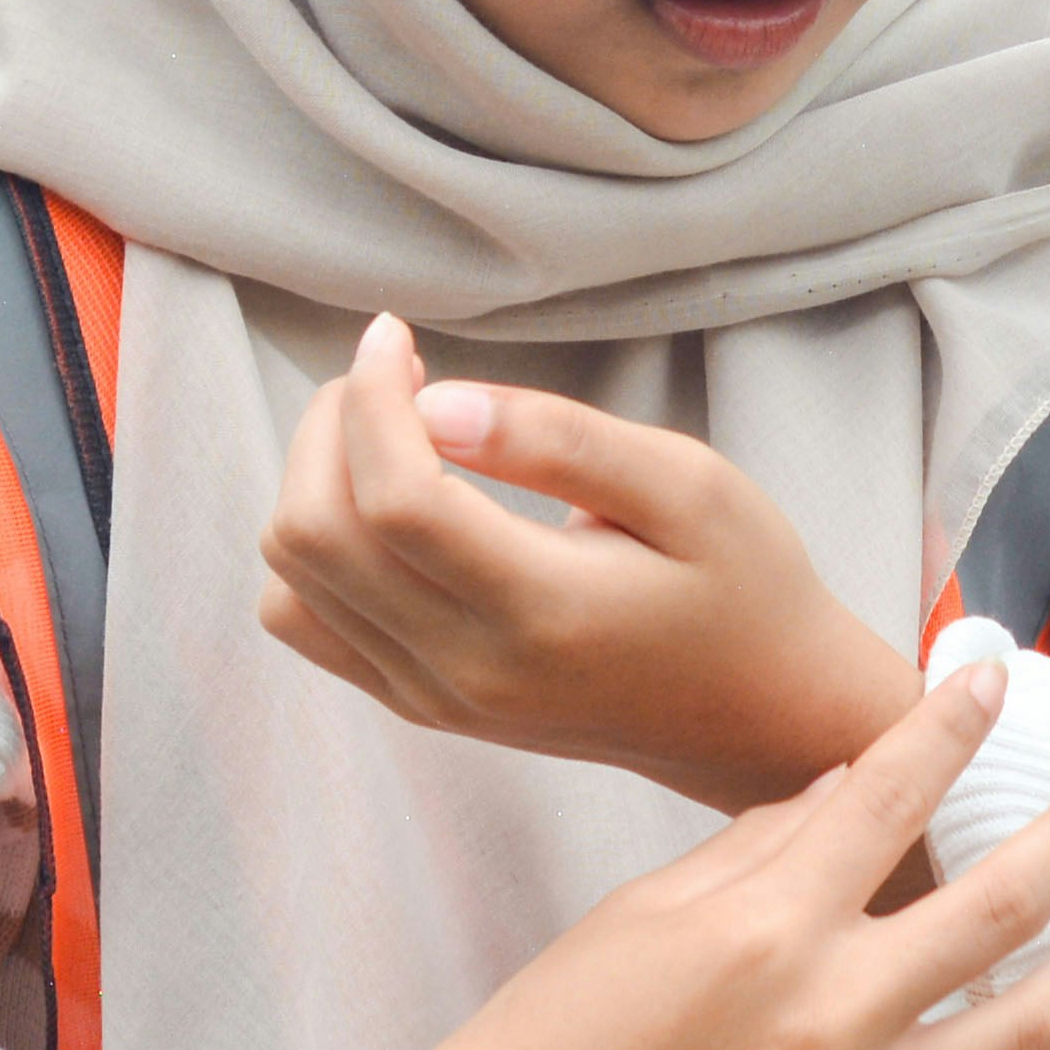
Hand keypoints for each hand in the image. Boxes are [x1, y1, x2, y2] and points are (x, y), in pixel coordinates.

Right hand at [168, 654, 1049, 1049]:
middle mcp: (830, 1014)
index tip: (997, 675)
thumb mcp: (643, 911)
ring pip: (1026, 1030)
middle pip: (1002, 905)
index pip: (894, 792)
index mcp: (768, 923)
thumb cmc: (552, 1038)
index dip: (955, 723)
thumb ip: (758, 844)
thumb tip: (850, 785)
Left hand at [259, 315, 921, 813]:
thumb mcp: (689, 486)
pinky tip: (384, 499)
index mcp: (539, 612)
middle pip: (313, 536)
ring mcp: (434, 699)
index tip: (397, 333)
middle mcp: (467, 670)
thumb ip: (561, 440)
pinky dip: (315, 547)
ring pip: (289, 580)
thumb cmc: (741, 583)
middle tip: (398, 372)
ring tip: (392, 428)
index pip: (391, 499)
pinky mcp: (420, 704)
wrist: (760, 716)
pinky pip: (306, 622)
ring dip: (315, 480)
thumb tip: (435, 404)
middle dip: (330, 425)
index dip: (371, 397)